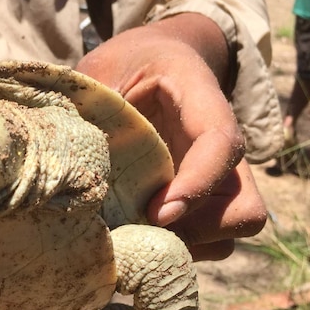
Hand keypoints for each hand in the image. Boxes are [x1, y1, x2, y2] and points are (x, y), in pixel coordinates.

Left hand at [76, 14, 266, 259]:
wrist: (153, 60)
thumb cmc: (127, 63)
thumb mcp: (104, 70)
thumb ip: (92, 106)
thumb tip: (64, 156)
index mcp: (202, 100)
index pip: (222, 144)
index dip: (197, 183)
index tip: (158, 211)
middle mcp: (223, 150)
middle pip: (244, 208)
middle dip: (197, 230)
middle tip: (143, 226)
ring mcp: (217, 181)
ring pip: (227, 236)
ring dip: (184, 245)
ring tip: (133, 235)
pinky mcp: (201, 203)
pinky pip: (205, 244)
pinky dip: (174, 249)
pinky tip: (134, 237)